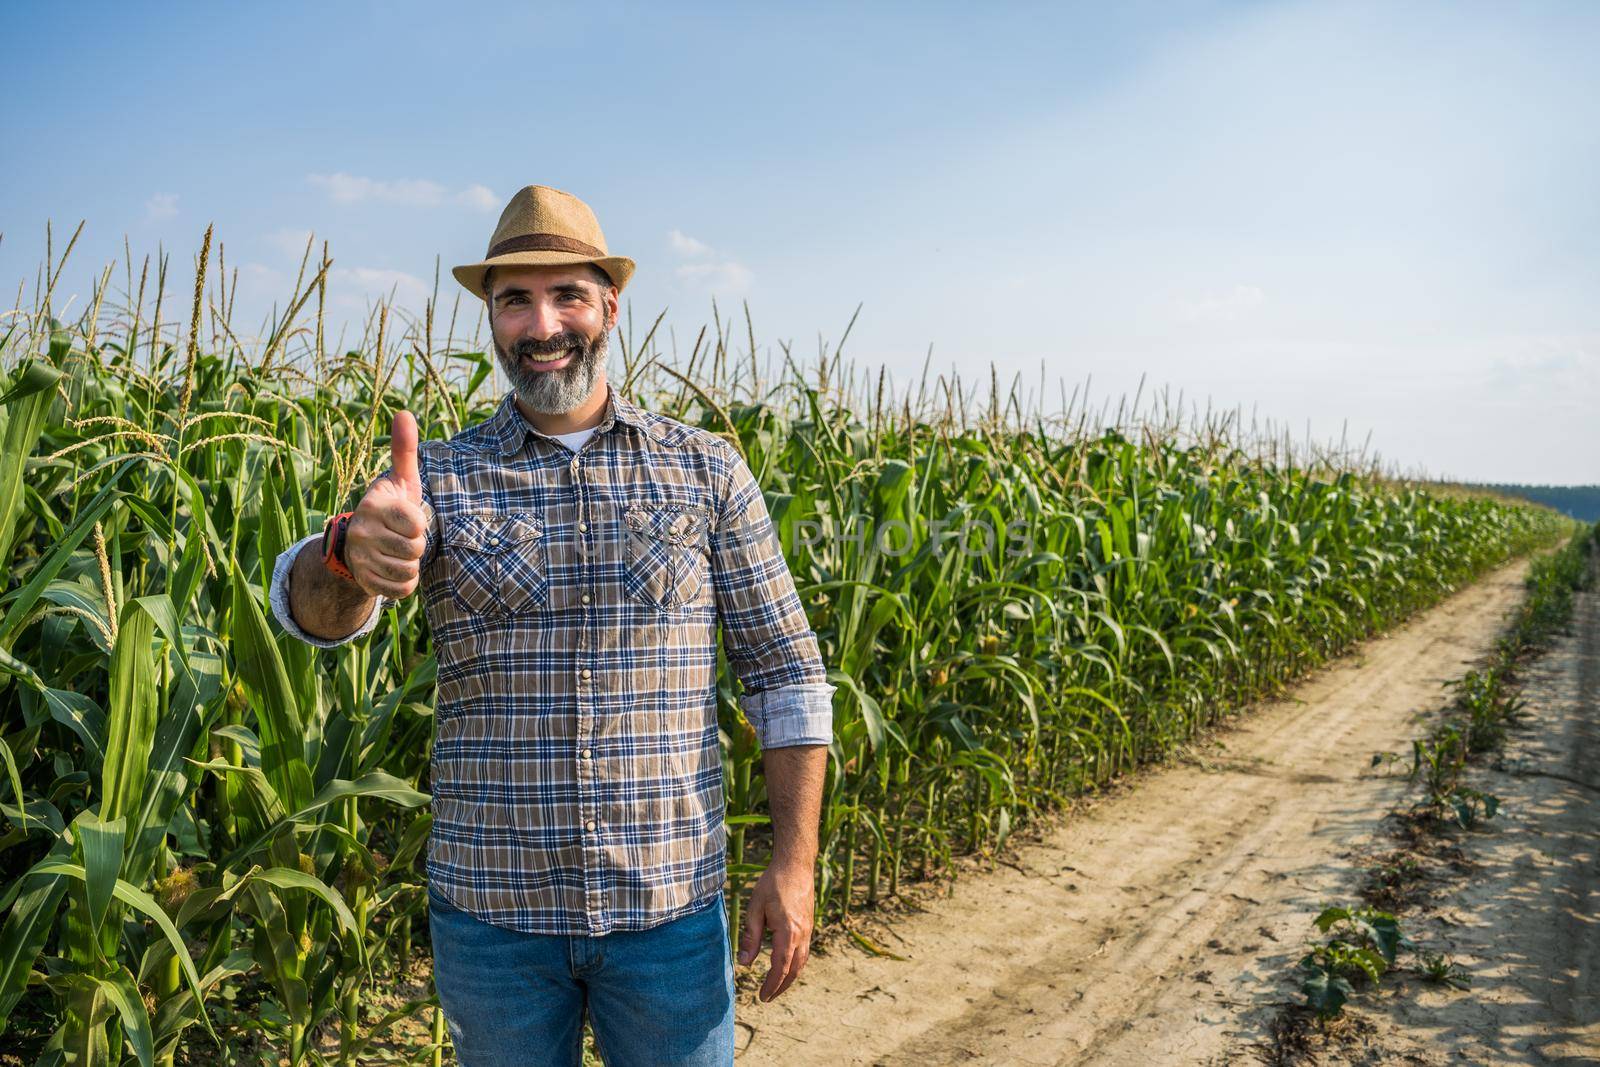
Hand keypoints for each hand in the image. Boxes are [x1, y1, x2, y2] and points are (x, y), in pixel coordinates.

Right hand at [344, 411, 426, 598]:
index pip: (416, 524)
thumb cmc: (392, 507)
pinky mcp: (364, 581)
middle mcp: (362, 532)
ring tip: (399, 552)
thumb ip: (404, 450)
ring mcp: (360, 558)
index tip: (408, 519)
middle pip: (414, 548)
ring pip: (408, 570)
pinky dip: (405, 584)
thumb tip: (404, 413)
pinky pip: (400, 590)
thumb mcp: (401, 480)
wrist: (362, 544)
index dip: (420, 523)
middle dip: (418, 545)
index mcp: (374, 506)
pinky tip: (395, 569)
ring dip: (412, 564)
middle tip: (404, 537)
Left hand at [737, 858, 815, 1001]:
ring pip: (802, 962)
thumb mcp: (755, 908)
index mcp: (788, 933)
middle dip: (781, 986)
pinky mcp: (808, 924)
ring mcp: (807, 930)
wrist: (795, 865)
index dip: (771, 985)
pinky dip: (795, 964)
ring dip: (790, 977)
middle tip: (768, 997)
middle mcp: (802, 935)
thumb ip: (751, 937)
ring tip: (776, 986)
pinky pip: (804, 951)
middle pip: (794, 970)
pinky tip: (786, 964)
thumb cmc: (773, 884)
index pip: (780, 968)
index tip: (762, 997)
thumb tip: (744, 962)